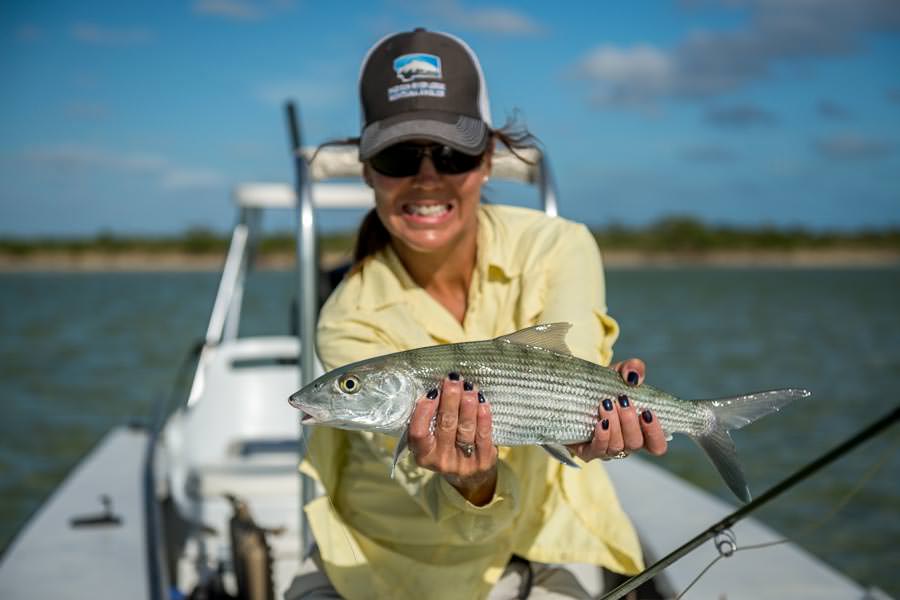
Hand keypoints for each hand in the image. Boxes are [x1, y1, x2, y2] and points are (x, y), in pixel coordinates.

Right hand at [407, 374, 497, 505]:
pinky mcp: (483, 461)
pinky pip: (483, 435)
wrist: (469, 478)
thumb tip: (438, 387)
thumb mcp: (432, 441)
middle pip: (445, 425)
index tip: (432, 392)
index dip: (424, 411)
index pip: (419, 433)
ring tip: (469, 387)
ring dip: (467, 404)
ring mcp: (463, 463)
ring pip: (465, 428)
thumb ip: (431, 420)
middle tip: (454, 380)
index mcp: (423, 455)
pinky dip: (483, 416)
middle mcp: (441, 461)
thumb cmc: (447, 449)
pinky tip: (482, 402)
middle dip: (450, 399)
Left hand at [569, 358, 667, 460]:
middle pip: (636, 444)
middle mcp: (625, 444)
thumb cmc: (603, 385)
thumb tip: (634, 377)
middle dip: (630, 422)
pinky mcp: (587, 450)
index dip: (656, 433)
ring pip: (617, 447)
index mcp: (639, 431)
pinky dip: (602, 436)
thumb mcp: (619, 372)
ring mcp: (606, 449)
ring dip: (615, 424)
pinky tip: (601, 422)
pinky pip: (598, 450)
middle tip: (622, 401)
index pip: (657, 445)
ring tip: (606, 404)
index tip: (647, 412)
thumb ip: (633, 369)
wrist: (573, 390)